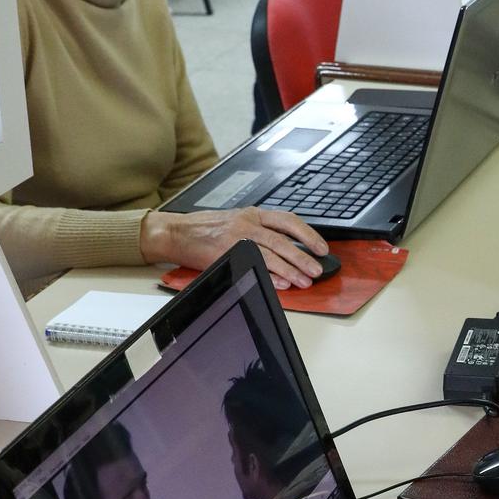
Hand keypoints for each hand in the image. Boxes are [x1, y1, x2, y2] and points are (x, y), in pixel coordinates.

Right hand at [139, 205, 326, 289]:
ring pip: (271, 254)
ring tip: (304, 281)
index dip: (308, 234)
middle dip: (303, 257)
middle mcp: (247, 223)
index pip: (288, 221)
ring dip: (290, 270)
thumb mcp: (237, 221)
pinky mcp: (225, 253)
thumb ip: (261, 231)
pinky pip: (253, 265)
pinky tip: (281, 284)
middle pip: (283, 240)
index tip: (322, 248)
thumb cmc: (207, 228)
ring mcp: (236, 238)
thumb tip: (289, 252)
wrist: (176, 232)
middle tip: (317, 270)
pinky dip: (269, 276)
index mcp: (253, 214)